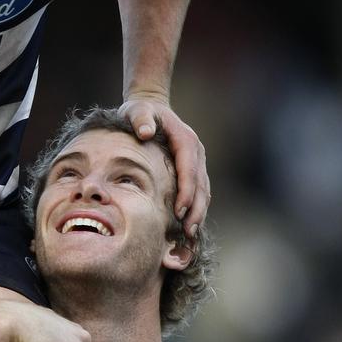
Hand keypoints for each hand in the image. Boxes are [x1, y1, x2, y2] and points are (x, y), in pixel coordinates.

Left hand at [119, 97, 209, 236]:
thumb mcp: (138, 110)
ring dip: (198, 213)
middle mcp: (196, 152)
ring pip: (203, 191)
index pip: (189, 169)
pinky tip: (187, 224)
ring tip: (190, 234)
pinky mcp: (192, 169)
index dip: (186, 191)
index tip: (180, 210)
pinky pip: (198, 191)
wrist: (150, 107)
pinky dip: (195, 208)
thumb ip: (141, 119)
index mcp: (186, 140)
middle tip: (188, 232)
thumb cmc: (141, 111)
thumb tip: (145, 132)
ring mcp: (197, 162)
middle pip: (200, 185)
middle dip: (196, 209)